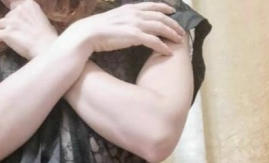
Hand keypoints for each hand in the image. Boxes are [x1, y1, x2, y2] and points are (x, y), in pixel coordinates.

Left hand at [0, 0, 57, 59]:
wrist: (46, 49)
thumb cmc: (48, 38)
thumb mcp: (42, 19)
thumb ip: (32, 16)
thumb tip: (28, 22)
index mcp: (29, 4)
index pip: (13, 4)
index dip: (13, 14)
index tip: (14, 22)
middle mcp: (19, 10)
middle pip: (7, 16)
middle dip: (9, 25)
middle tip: (16, 35)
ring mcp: (11, 21)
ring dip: (3, 31)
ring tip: (9, 40)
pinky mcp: (6, 33)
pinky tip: (2, 44)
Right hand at [68, 1, 185, 55]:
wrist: (88, 34)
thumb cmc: (96, 31)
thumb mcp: (112, 20)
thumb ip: (123, 21)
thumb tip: (126, 27)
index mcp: (129, 8)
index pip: (151, 5)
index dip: (164, 7)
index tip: (172, 11)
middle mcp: (135, 14)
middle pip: (160, 16)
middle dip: (173, 23)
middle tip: (181, 30)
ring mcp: (135, 24)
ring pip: (160, 27)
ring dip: (171, 33)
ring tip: (179, 40)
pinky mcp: (134, 36)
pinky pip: (154, 41)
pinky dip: (163, 46)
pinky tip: (168, 51)